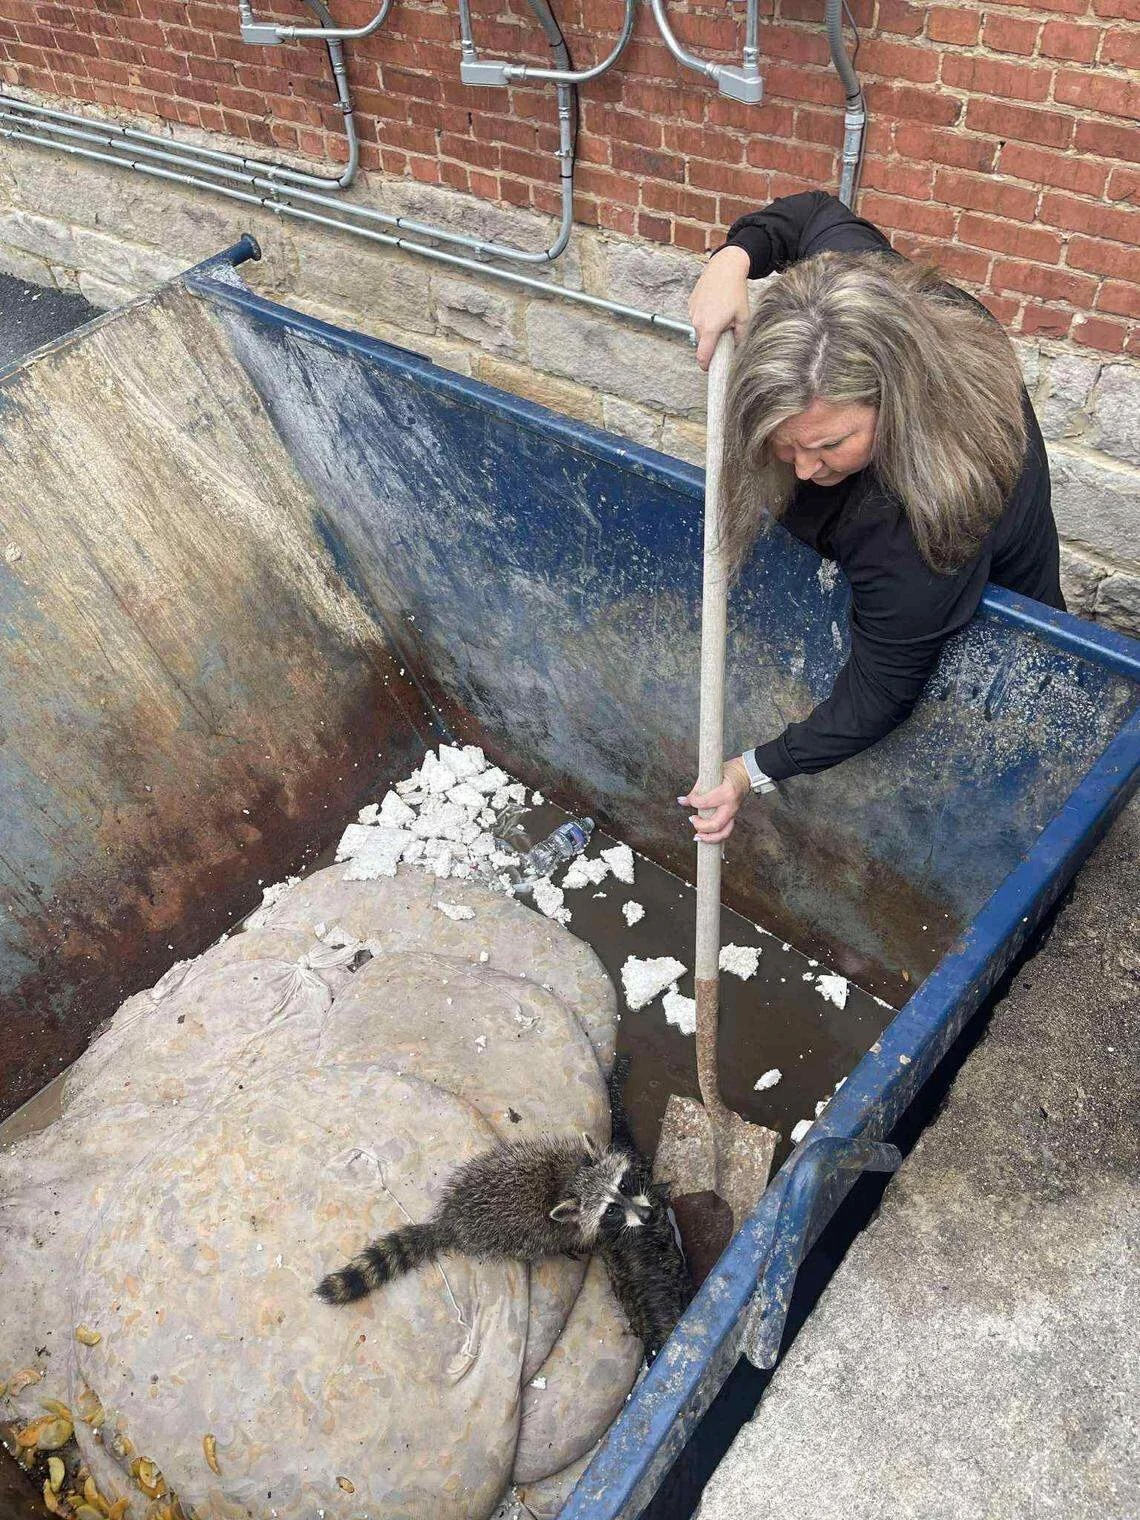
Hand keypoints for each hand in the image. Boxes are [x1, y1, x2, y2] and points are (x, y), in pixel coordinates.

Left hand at [677, 757, 750, 844]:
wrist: (746, 773)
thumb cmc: (729, 772)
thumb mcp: (711, 775)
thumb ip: (697, 789)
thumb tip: (683, 800)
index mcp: (726, 793)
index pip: (704, 802)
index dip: (692, 802)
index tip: (685, 800)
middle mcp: (731, 805)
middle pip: (715, 824)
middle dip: (700, 826)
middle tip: (691, 819)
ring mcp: (734, 813)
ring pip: (724, 833)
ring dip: (709, 838)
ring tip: (697, 836)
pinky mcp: (734, 816)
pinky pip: (726, 831)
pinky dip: (715, 836)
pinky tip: (705, 836)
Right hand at [688, 244, 750, 370]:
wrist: (725, 267)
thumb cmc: (735, 291)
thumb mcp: (743, 316)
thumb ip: (740, 337)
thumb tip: (735, 348)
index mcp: (710, 328)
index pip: (703, 357)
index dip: (706, 365)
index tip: (711, 368)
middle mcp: (698, 322)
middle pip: (703, 343)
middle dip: (712, 342)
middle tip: (726, 331)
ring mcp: (692, 313)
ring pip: (700, 330)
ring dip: (709, 328)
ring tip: (721, 313)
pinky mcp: (691, 304)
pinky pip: (697, 318)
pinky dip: (705, 317)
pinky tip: (715, 305)